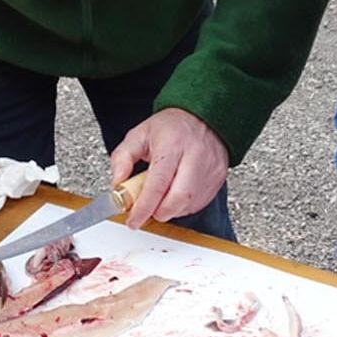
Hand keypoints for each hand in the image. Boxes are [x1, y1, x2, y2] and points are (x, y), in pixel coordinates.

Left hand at [109, 107, 229, 228]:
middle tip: (146, 208)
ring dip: (170, 209)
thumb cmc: (170, 127)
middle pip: (178, 199)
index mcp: (172, 143)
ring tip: (161, 193)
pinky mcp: (218, 178)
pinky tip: (175, 192)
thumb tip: (117, 183)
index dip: (144, 206)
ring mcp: (210, 168)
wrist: (202, 117)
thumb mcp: (138, 135)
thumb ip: (122, 158)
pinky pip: (199, 204)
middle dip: (158, 212)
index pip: (158, 183)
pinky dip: (183, 206)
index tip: (133, 220)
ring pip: (188, 205)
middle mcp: (195, 155)